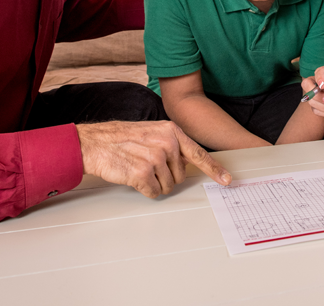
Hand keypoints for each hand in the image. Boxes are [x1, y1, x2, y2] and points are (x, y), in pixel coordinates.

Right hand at [76, 120, 231, 196]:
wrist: (97, 142)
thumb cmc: (123, 138)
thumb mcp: (153, 132)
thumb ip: (172, 144)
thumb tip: (187, 162)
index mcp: (172, 131)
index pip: (198, 153)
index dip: (214, 169)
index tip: (227, 179)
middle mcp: (167, 143)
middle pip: (181, 176)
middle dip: (167, 176)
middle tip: (148, 165)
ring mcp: (156, 158)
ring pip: (168, 186)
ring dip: (155, 183)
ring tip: (139, 167)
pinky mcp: (143, 173)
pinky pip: (154, 192)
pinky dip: (145, 190)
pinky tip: (134, 176)